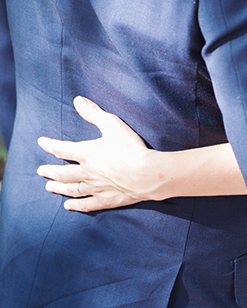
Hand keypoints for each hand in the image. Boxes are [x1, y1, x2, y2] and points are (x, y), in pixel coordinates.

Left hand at [37, 96, 154, 211]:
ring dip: (58, 188)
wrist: (146, 174)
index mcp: (86, 153)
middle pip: (62, 173)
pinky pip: (86, 204)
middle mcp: (86, 172)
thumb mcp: (112, 124)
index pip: (62, 149)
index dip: (50, 145)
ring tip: (49, 187)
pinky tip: (68, 206)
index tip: (41, 142)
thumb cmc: (131, 147)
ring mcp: (95, 188)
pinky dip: (76, 206)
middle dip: (49, 171)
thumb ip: (94, 113)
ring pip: (71, 189)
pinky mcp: (105, 200)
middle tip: (40, 170)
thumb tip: (77, 100)